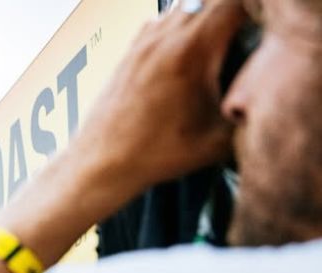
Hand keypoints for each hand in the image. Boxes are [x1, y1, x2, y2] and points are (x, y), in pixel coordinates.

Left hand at [72, 0, 245, 193]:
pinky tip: (182, 62)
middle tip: (237, 45)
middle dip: (229, 18)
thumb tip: (264, 91)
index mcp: (192, 49)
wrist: (102, 162)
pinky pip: (162, 24)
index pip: (234, 3)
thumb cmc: (157, 153)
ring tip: (212, 52)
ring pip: (184, 9)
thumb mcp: (221, 137)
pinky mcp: (129, 51)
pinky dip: (178, 32)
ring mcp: (143, 41)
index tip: (255, 35)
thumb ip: (250, 106)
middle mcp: (165, 36)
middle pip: (209, 2)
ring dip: (203, 22)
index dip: (252, 14)